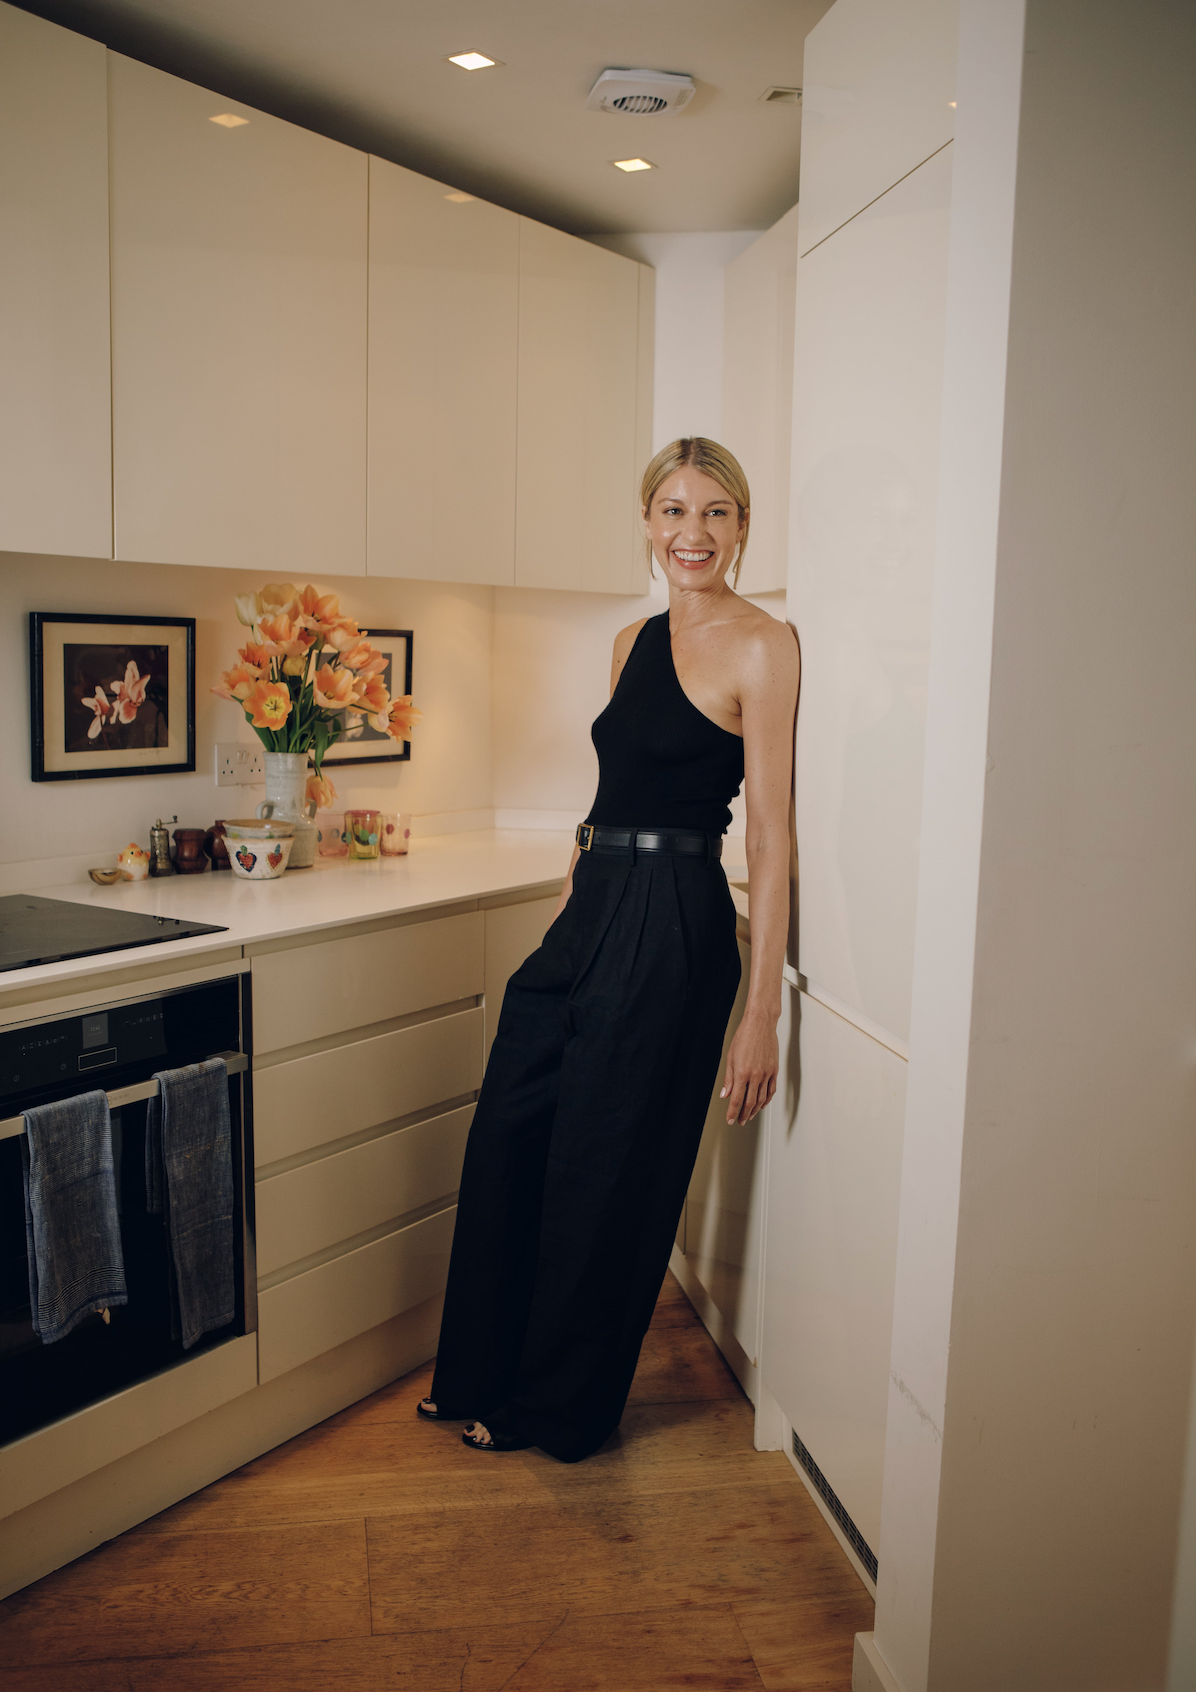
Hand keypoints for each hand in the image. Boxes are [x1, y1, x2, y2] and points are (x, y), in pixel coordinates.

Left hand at [720, 1008, 778, 1124]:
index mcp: (742, 1073)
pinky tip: (762, 1104)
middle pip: (749, 1102)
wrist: (760, 1024)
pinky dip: (767, 1100)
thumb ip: (728, 1078)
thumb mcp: (730, 1057)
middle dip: (743, 1114)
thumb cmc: (744, 1037)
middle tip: (740, 1121)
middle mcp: (755, 1076)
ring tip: (750, 1115)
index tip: (730, 1120)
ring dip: (755, 1110)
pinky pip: (771, 1090)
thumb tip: (725, 1094)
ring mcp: (766, 1074)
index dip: (733, 1112)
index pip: (736, 1100)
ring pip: (761, 1099)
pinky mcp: (774, 1070)